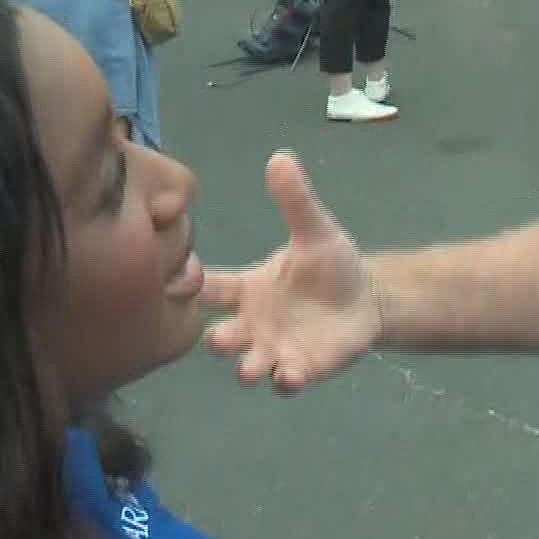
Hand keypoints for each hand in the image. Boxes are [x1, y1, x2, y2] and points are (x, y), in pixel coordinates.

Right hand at [201, 151, 382, 393]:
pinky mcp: (300, 368)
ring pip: (249, 365)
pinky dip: (286, 380)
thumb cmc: (330, 265)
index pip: (208, 287)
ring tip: (252, 369)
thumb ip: (295, 200)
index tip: (172, 281)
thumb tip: (281, 157)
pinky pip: (285, 381)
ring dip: (248, 368)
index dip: (188, 284)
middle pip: (221, 335)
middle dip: (217, 340)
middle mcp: (252, 323)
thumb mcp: (315, 230)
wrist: (367, 299)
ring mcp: (274, 349)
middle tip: (217, 338)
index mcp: (247, 288)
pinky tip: (291, 375)